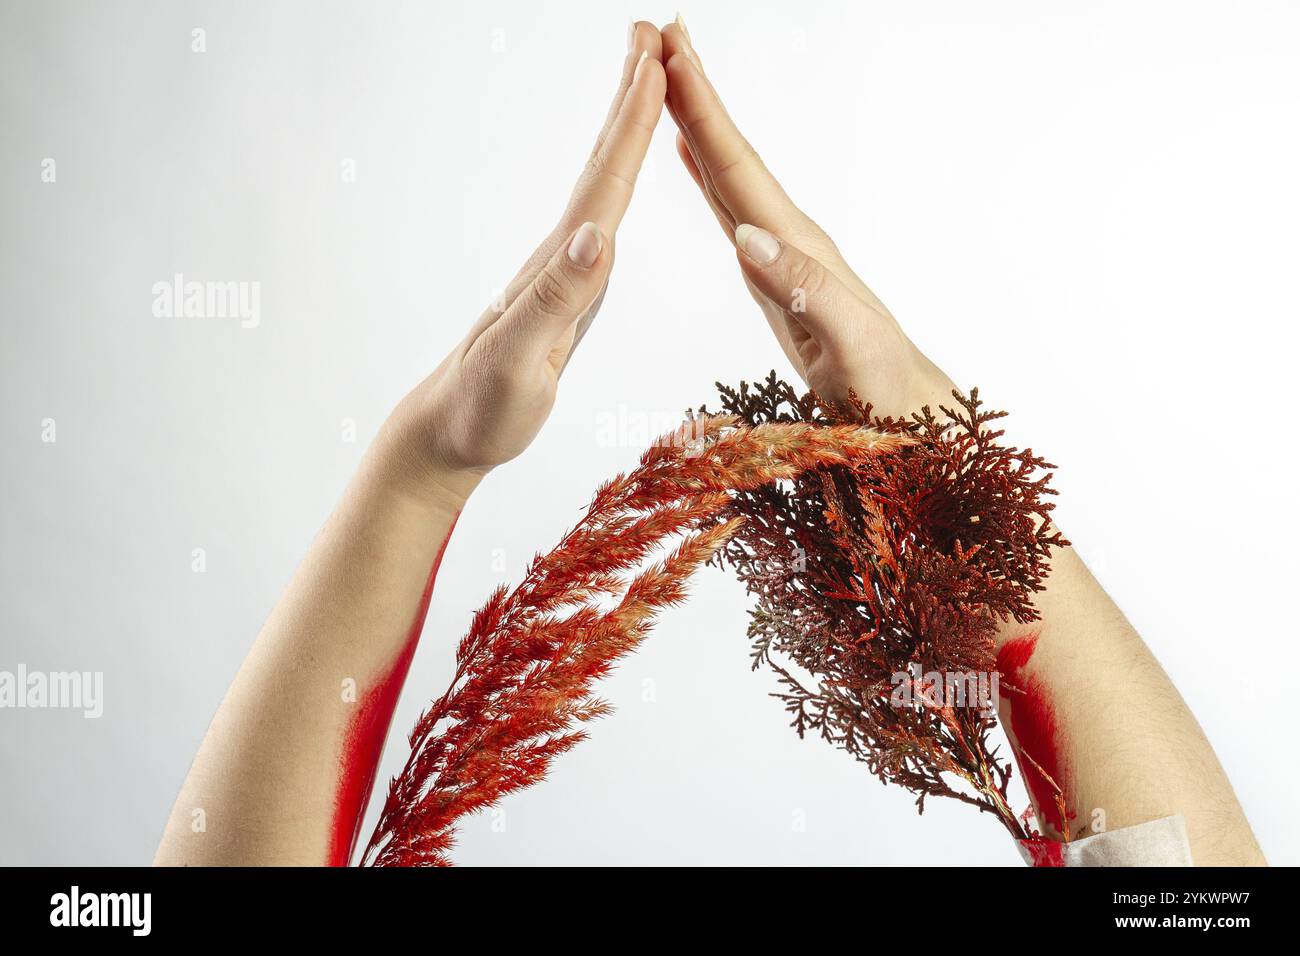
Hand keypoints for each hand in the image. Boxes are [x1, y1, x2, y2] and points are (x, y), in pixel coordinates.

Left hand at [385, 24, 666, 501]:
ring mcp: (563, 272)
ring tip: (645, 84)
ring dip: (625, 132)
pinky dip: (618, 185)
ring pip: (601, 188)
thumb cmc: (482, 408)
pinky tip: (621, 184)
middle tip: (652, 37)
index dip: (632, 125)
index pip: (603, 186)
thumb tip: (600, 234)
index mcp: (558, 266)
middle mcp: (561, 257)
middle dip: (629, 100)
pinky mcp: (566, 293)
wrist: (448, 432)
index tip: (657, 65)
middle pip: (600, 167)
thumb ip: (557, 300)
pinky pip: (601, 222)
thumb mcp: (520, 361)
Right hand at [660, 19, 952, 417]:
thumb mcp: (850, 344)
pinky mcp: (772, 277)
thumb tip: (747, 236)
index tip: (670, 52)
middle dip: (694, 94)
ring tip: (667, 76)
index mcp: (797, 247)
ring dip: (695, 124)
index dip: (703, 110)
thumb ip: (804, 289)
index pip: (740, 167)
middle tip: (657, 33)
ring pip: (728, 174)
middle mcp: (787, 238)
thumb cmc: (884, 388)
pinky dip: (706, 176)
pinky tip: (693, 158)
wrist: (911, 413)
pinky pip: (730, 210)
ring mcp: (780, 255)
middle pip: (731, 154)